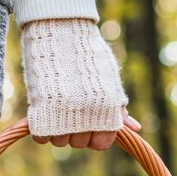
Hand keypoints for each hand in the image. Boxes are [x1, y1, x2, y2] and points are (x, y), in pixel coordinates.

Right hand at [21, 18, 129, 148]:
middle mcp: (88, 115)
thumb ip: (119, 109)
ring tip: (56, 108)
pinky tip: (42, 112)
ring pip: (59, 141)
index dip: (93, 136)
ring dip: (56, 130)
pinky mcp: (43, 109)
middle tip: (68, 110)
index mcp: (107, 110)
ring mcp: (65, 114)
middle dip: (74, 131)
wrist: (62, 31)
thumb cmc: (88, 56)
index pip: (101, 144)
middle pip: (78, 144)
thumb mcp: (109, 81)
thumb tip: (136, 129)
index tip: (87, 123)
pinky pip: (42, 136)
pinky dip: (40, 129)